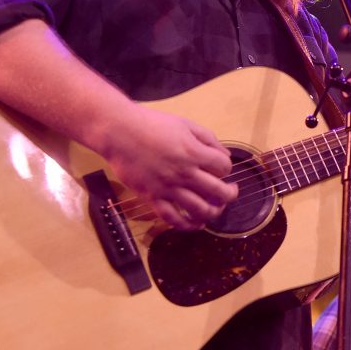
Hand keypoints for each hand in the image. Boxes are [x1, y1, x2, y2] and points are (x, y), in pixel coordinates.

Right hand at [99, 105, 237, 229]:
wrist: (119, 133)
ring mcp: (168, 188)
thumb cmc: (153, 124)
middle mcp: (185, 173)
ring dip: (214, 212)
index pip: (224, 167)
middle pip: (219, 192)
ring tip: (216, 208)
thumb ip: (208, 138)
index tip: (221, 167)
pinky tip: (197, 224)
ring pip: (200, 209)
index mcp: (195, 153)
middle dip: (230, 194)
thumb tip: (225, 154)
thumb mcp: (185, 124)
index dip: (227, 167)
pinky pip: (172, 218)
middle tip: (230, 192)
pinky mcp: (152, 198)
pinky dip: (188, 225)